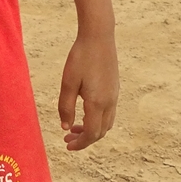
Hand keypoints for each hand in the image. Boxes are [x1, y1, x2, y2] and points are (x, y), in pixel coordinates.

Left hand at [58, 33, 118, 150]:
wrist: (99, 36)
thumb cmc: (80, 57)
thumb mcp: (68, 82)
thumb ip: (66, 106)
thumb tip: (66, 126)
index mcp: (98, 103)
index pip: (92, 133)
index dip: (80, 143)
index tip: (67, 145)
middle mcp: (110, 102)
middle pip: (100, 131)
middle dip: (85, 139)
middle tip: (67, 138)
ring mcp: (114, 95)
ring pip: (106, 123)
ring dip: (91, 129)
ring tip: (74, 126)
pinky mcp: (114, 88)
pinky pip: (109, 112)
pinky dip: (97, 119)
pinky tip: (84, 111)